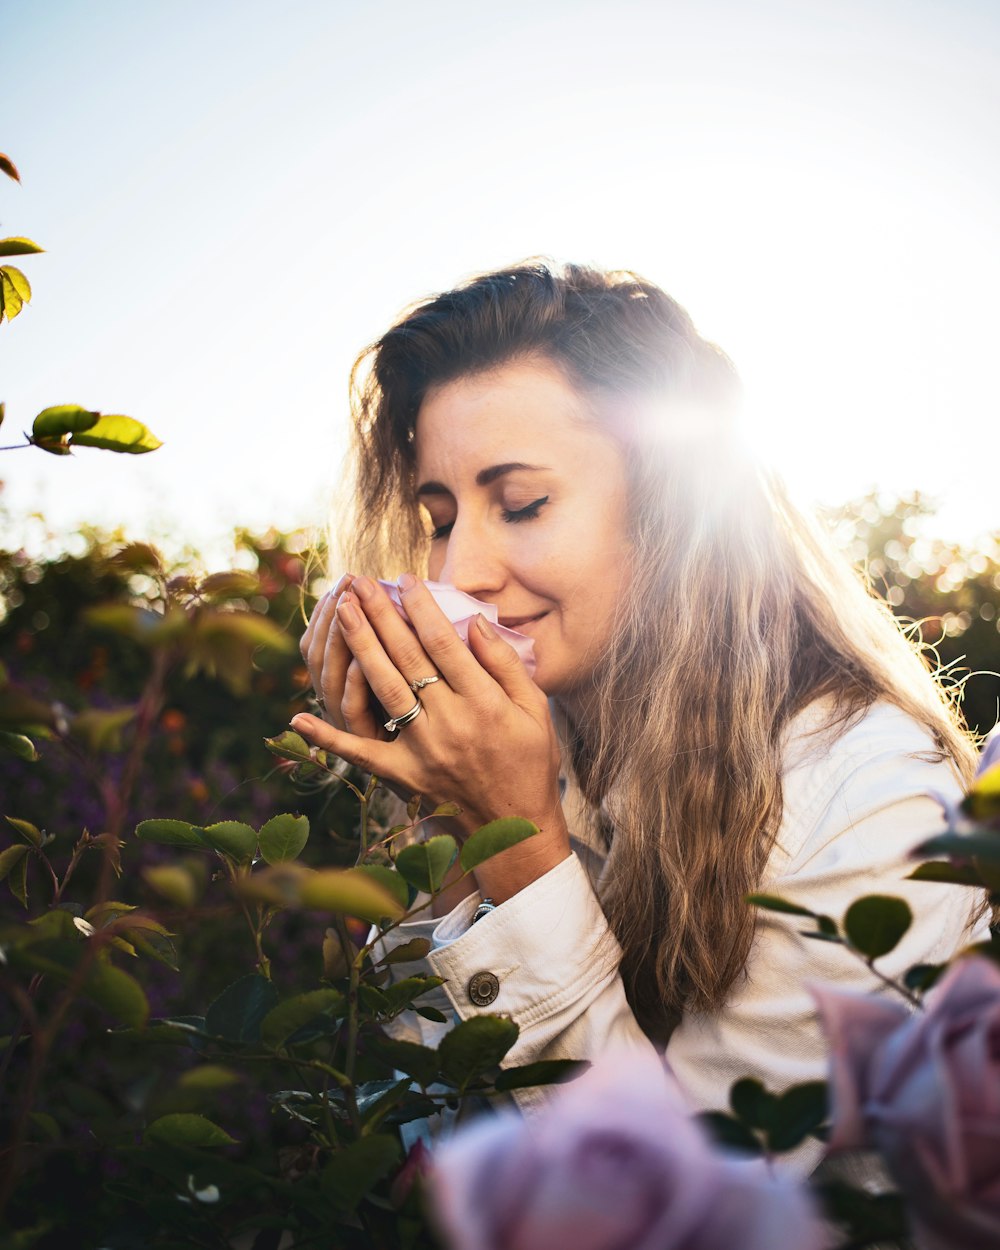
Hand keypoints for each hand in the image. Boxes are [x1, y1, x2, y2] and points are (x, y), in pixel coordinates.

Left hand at [291, 574, 569, 902]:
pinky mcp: (402, 775)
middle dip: (381, 614)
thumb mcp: (535, 711)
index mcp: (484, 703)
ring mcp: (421, 750)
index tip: (404, 579)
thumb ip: (507, 666)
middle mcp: (450, 723)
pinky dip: (327, 737)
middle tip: (360, 582)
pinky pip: (360, 753)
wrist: (514, 830)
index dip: (421, 607)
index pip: (444, 643)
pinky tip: (298, 716)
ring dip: (360, 646)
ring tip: (343, 609)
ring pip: (383, 688)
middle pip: (407, 657)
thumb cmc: (529, 762)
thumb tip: (475, 624)